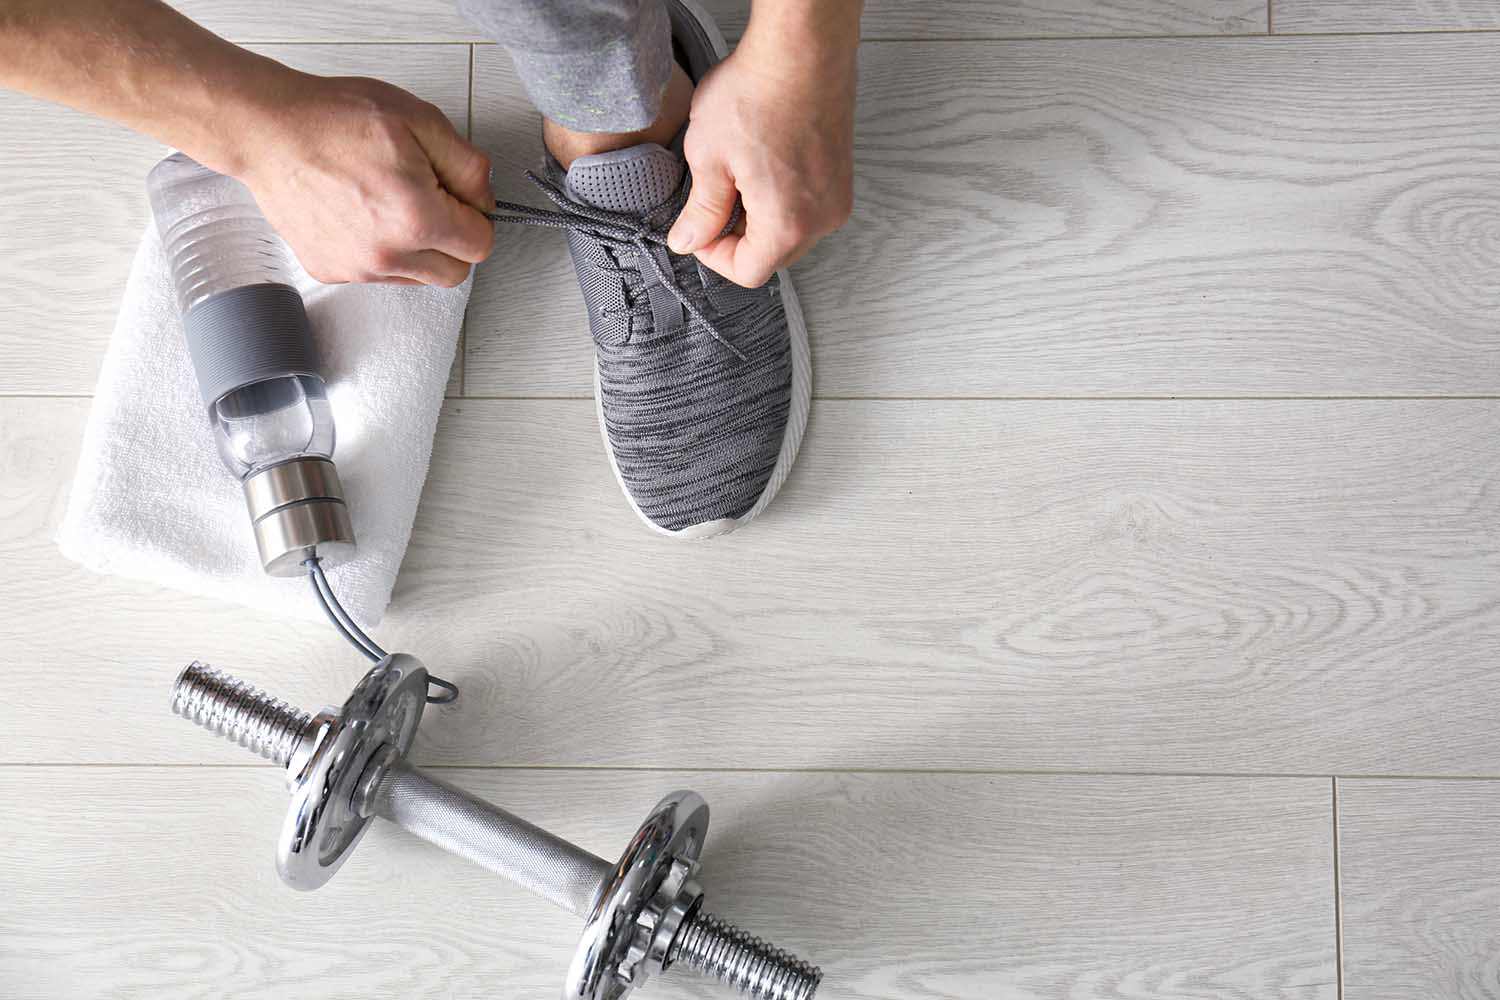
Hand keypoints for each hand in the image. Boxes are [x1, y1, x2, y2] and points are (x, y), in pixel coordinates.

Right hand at [231, 74, 494, 286]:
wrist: (266, 131)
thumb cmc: (335, 119)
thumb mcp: (420, 120)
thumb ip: (468, 166)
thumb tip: (485, 199)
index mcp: (417, 219)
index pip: (481, 245)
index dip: (476, 216)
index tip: (457, 196)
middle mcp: (387, 254)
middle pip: (455, 272)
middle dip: (453, 240)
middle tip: (429, 200)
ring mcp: (357, 269)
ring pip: (418, 276)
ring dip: (418, 248)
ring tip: (389, 201)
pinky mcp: (332, 271)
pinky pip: (378, 274)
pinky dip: (381, 250)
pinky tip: (361, 212)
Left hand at [666, 14, 857, 287]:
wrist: (803, 47)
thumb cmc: (758, 92)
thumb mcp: (709, 156)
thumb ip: (701, 210)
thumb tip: (689, 241)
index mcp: (787, 224)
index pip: (748, 272)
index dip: (714, 257)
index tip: (697, 230)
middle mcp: (821, 219)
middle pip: (772, 256)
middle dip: (736, 239)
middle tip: (710, 202)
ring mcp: (837, 197)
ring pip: (790, 233)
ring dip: (758, 219)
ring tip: (735, 176)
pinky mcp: (842, 176)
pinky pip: (806, 208)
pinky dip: (780, 201)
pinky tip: (760, 164)